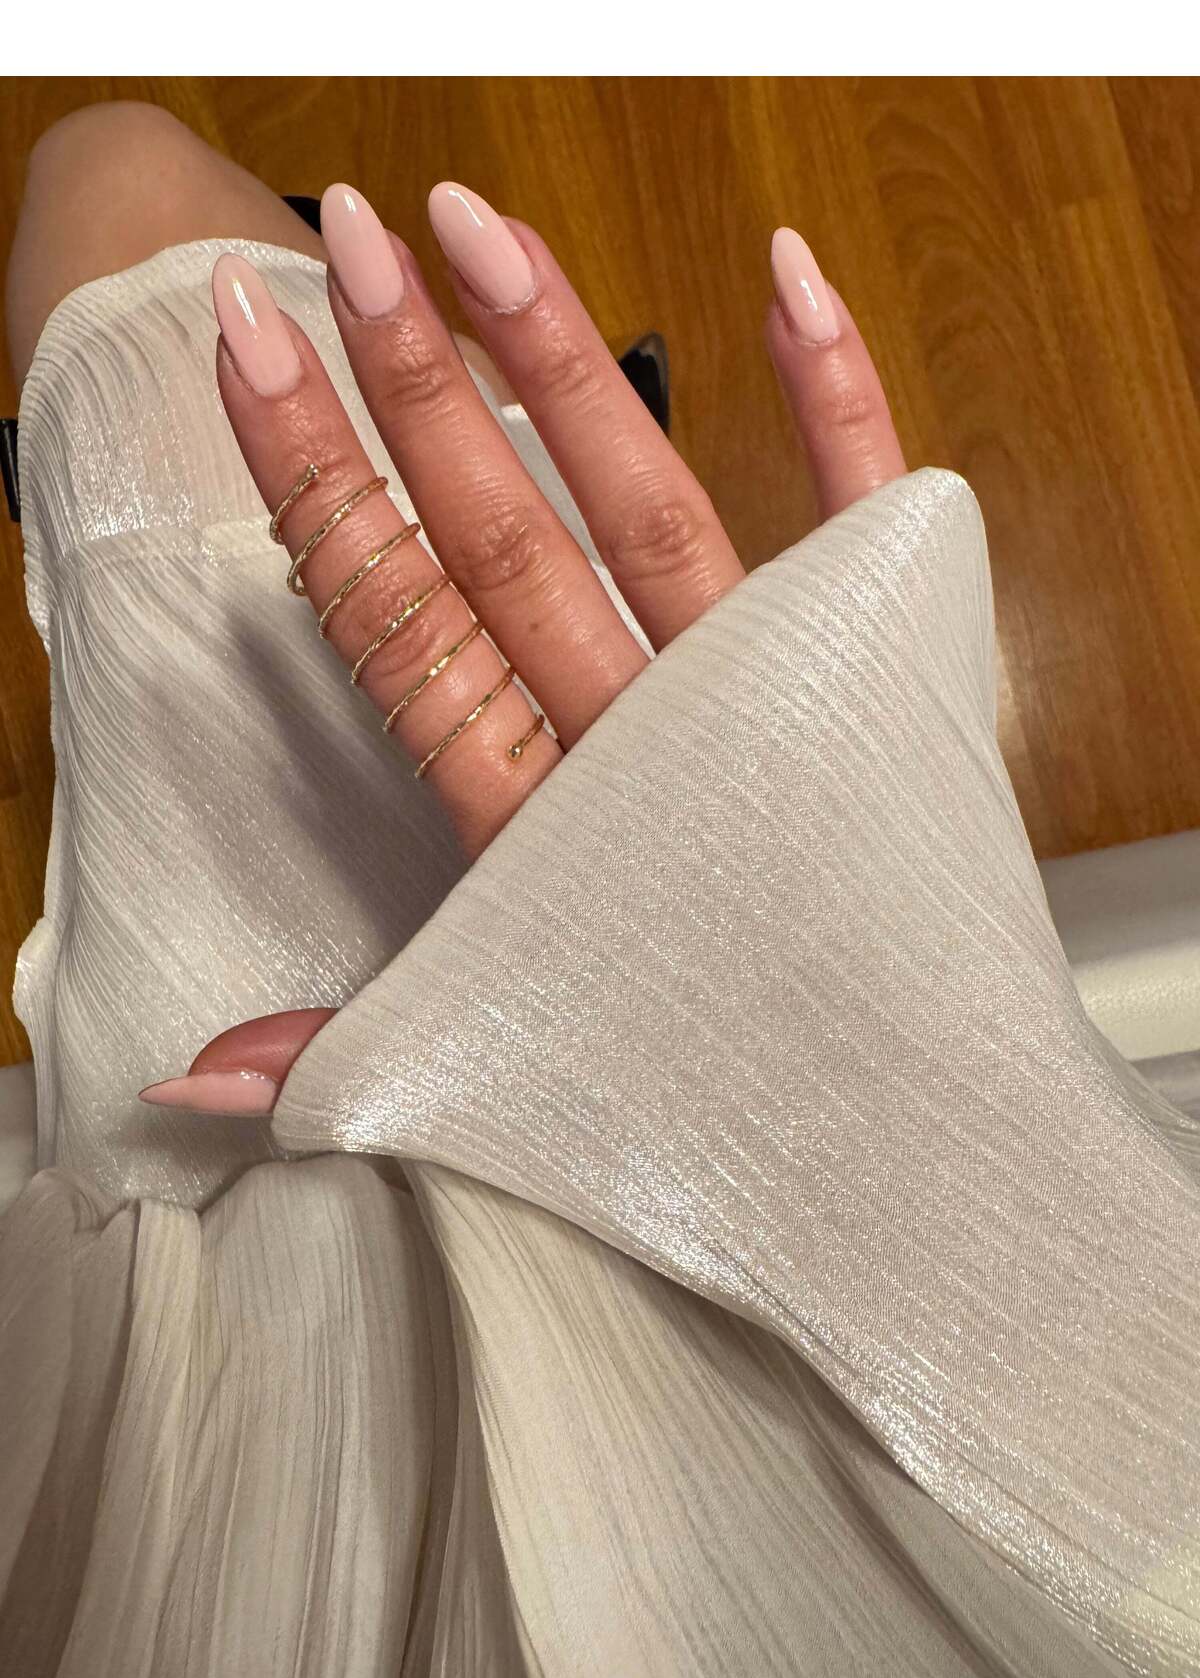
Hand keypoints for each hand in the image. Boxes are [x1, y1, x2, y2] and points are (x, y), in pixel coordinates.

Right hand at [139, 181, 903, 1115]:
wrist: (898, 1136)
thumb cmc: (693, 1092)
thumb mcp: (500, 1065)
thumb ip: (344, 1044)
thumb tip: (180, 1082)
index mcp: (536, 830)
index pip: (400, 627)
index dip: (318, 483)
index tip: (254, 354)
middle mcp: (644, 750)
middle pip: (506, 542)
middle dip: (416, 386)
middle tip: (343, 241)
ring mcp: (764, 706)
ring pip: (647, 507)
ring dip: (561, 357)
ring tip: (479, 225)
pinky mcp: (873, 681)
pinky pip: (858, 520)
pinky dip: (833, 396)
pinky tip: (783, 273)